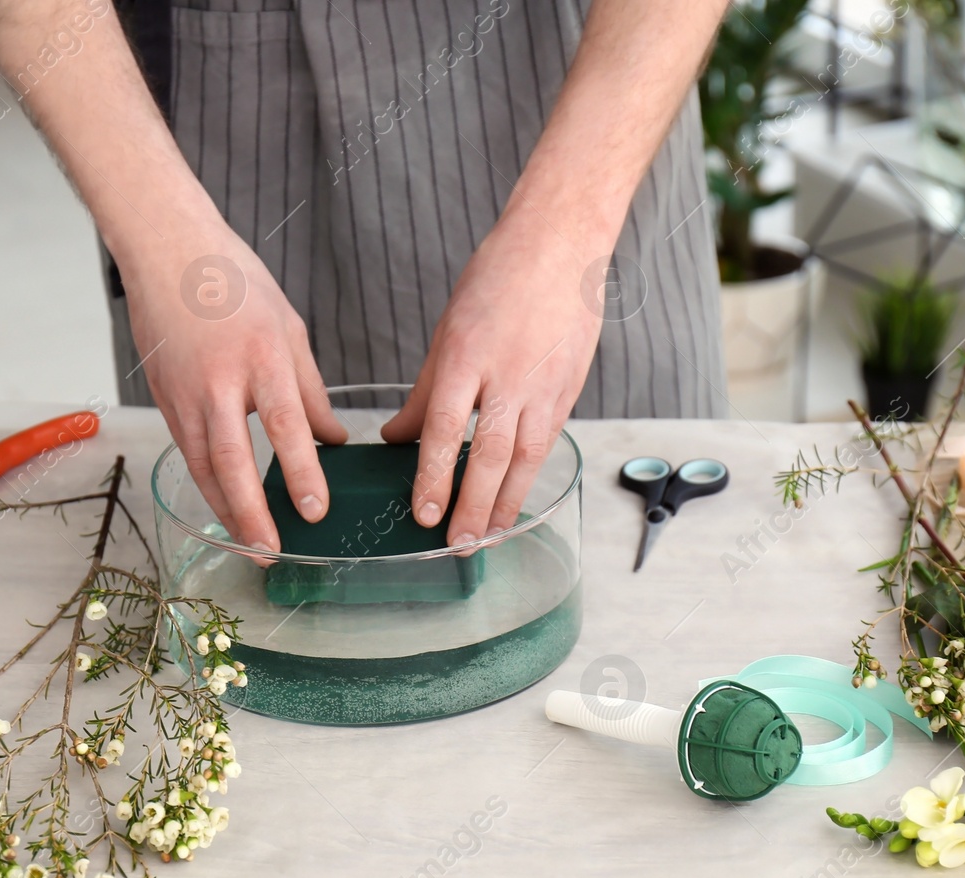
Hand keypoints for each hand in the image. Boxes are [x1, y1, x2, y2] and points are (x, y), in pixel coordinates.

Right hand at [126, 227, 345, 552]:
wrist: (166, 252)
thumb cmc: (233, 283)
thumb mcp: (289, 328)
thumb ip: (310, 390)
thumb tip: (333, 440)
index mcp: (262, 356)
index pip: (285, 426)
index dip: (301, 473)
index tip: (316, 510)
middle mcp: (219, 381)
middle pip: (233, 460)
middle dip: (252, 512)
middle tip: (271, 550)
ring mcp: (185, 393)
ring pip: (204, 466)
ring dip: (227, 511)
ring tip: (250, 545)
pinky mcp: (165, 400)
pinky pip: (189, 453)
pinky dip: (208, 486)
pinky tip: (226, 509)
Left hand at [381, 211, 603, 544]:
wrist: (559, 246)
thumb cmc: (497, 280)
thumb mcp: (447, 330)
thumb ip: (425, 391)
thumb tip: (396, 437)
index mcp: (467, 356)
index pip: (445, 430)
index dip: (434, 477)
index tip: (424, 513)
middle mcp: (509, 376)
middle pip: (489, 455)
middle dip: (472, 506)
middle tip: (457, 544)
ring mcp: (544, 385)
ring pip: (525, 458)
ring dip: (505, 504)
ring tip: (487, 536)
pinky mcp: (569, 390)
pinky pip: (546, 443)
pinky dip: (529, 476)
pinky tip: (514, 499)